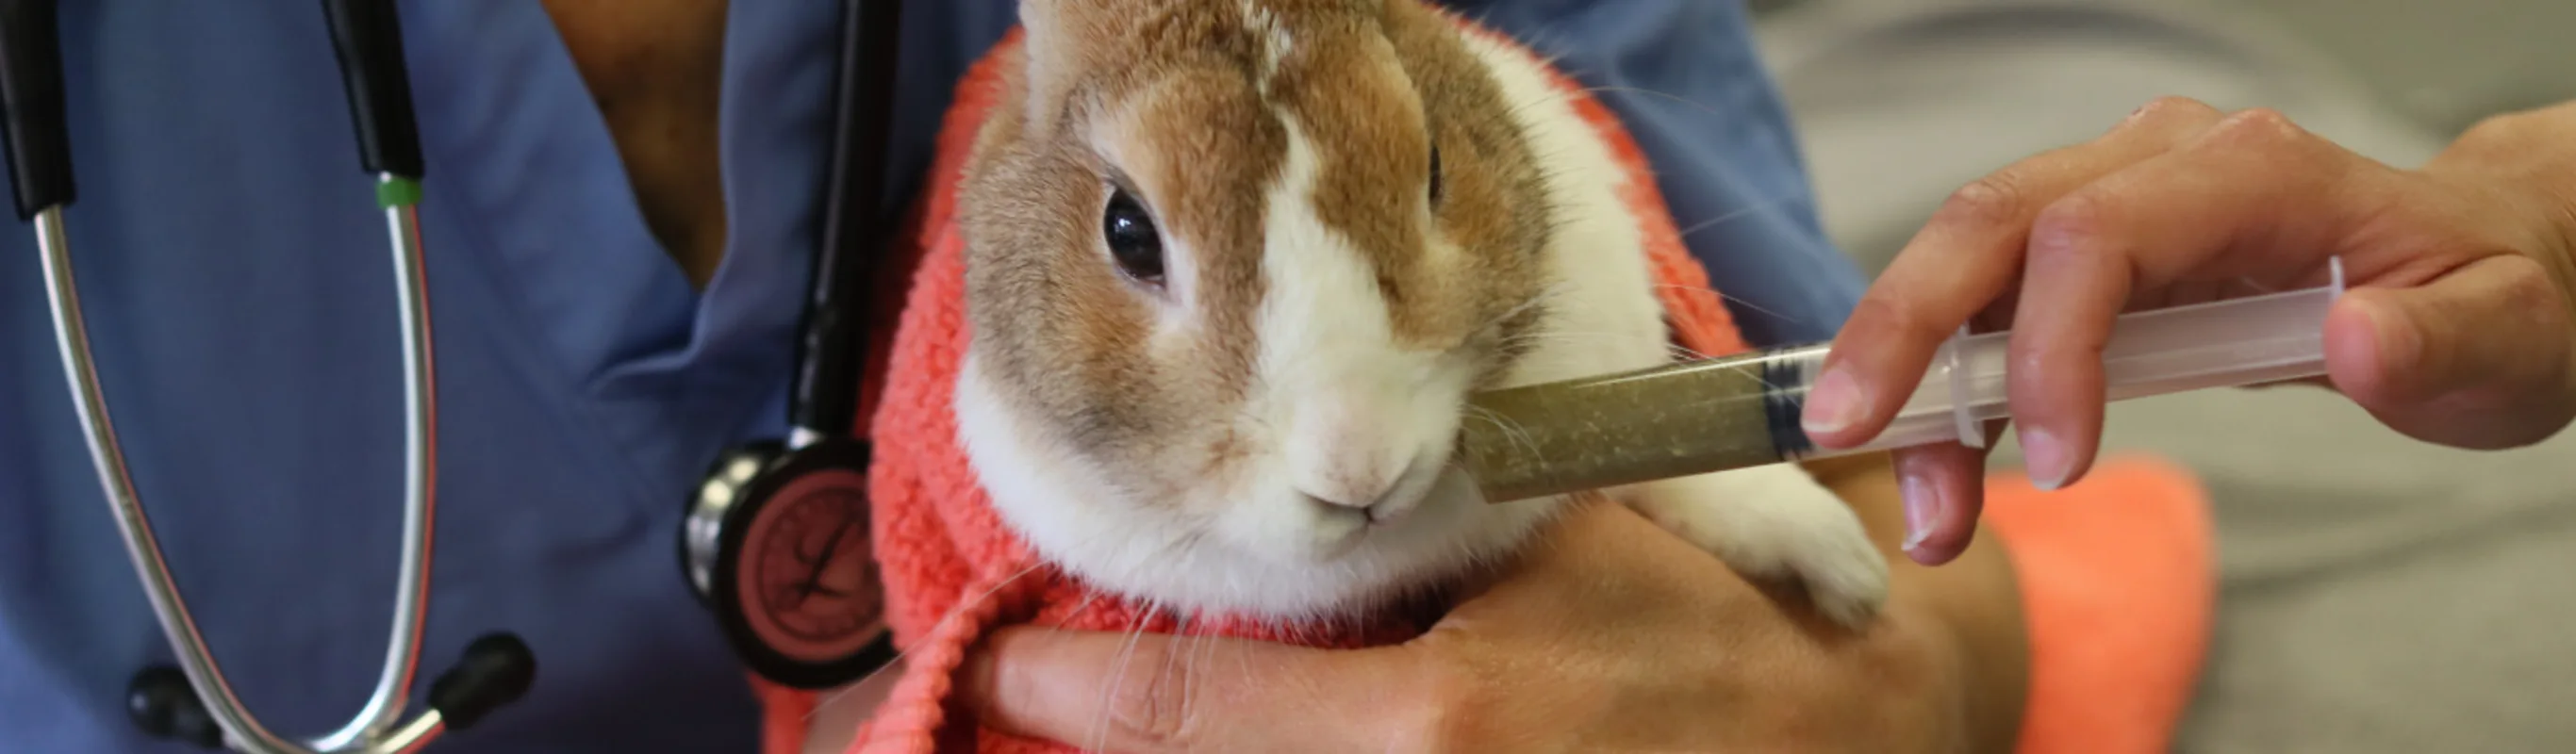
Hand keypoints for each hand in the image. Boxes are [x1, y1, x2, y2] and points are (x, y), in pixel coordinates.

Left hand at [954, 484, 2025, 753]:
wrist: (1866, 738)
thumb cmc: (1721, 635)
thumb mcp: (1564, 549)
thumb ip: (1415, 553)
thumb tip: (1282, 542)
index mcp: (1430, 726)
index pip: (1180, 715)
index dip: (1062, 691)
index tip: (995, 672)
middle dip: (1117, 746)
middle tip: (1053, 704)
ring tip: (1135, 727)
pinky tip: (1267, 744)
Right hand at [1802, 96, 2575, 565]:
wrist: (2476, 273)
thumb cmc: (2488, 299)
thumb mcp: (2508, 332)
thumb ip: (2437, 340)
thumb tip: (2354, 340)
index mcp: (2248, 169)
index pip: (2094, 234)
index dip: (2048, 345)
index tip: (2055, 465)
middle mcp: (2155, 162)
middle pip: (1987, 225)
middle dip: (1902, 330)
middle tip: (1846, 432)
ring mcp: (2109, 201)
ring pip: (1963, 271)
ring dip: (1917, 387)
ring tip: (1926, 513)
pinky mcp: (2082, 259)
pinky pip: (1985, 315)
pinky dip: (1950, 399)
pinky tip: (1947, 482)